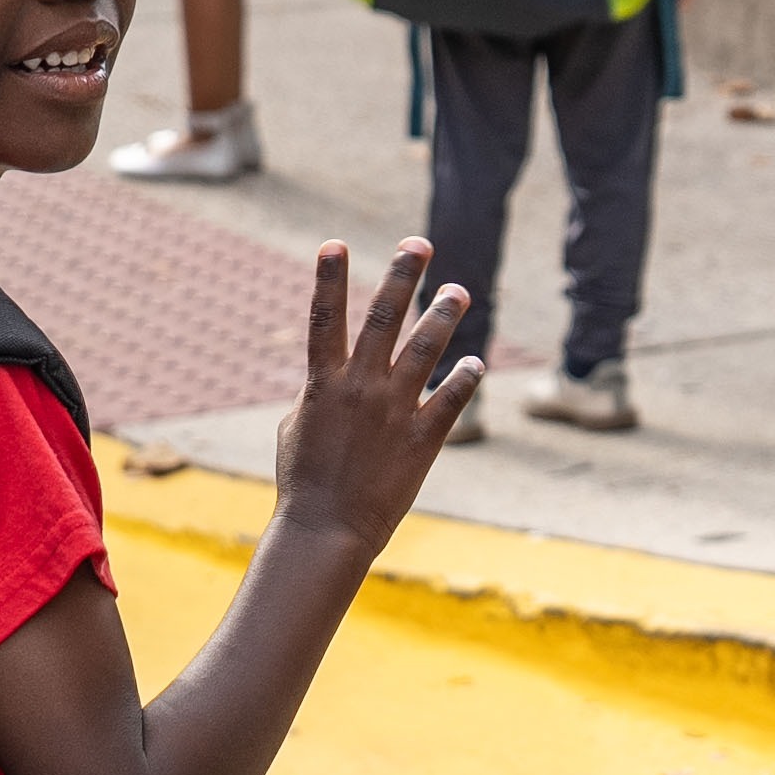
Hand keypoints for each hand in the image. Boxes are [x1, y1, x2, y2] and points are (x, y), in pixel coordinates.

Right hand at [269, 238, 481, 553]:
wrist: (326, 530)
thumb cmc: (304, 481)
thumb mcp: (296, 428)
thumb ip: (316, 393)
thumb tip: (328, 374)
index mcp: (323, 384)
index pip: (324, 319)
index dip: (328, 279)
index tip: (334, 244)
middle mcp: (360, 389)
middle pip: (382, 320)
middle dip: (401, 277)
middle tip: (418, 243)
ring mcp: (393, 412)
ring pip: (424, 351)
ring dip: (443, 315)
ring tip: (459, 290)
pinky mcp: (422, 440)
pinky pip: (450, 401)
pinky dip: (465, 379)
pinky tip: (477, 362)